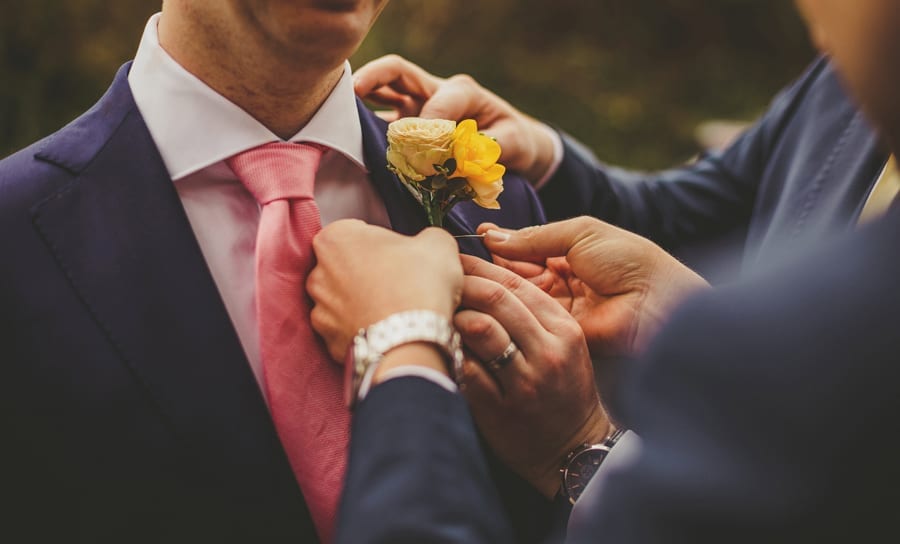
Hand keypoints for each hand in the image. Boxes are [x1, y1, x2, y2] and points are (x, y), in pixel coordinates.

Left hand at [308, 220, 462, 360]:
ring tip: (395, 308)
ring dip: (363, 301)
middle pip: (345, 266)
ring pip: (343, 300)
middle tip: (399, 280)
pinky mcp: (329, 342)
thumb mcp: (438, 244)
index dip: (381, 242)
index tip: (398, 253)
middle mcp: (318, 274)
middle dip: (367, 271)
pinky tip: (387, 328)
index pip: (355, 231)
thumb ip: (426, 237)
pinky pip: (347, 330)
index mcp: (336, 239)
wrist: (413, 343)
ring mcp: (320, 311)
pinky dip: (363, 329)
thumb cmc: (419, 289)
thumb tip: (428, 245)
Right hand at [354, 54, 556, 182]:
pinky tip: (349, 135)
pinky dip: (365, 123)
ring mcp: (418, 106)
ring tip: (339, 110)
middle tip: (353, 90)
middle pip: (398, 71)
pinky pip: (382, 118)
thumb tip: (458, 159)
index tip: (426, 158)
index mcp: (463, 91)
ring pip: (384, 90)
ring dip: (362, 97)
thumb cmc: (513, 140)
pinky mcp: (408, 123)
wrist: (513, 145)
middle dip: (374, 76)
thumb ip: (487, 149)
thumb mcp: (513, 143)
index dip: (431, 125)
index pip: (439, 99)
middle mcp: (435, 92)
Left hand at [455, 254, 609, 498]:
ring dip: (453, 314)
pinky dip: (450, 352)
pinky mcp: (502, 409)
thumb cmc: (563, 392)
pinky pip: (469, 369)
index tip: (454, 259)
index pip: (517, 284)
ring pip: (481, 329)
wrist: (575, 450)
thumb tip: (484, 278)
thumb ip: (532, 315)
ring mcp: (526, 382)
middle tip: (434, 278)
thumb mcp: (563, 346)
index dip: (481, 267)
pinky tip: (435, 345)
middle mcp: (548, 352)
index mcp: (564, 330)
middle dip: (462, 283)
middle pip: (497, 300)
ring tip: (432, 309)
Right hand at [479, 217, 709, 357]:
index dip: (498, 243)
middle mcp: (557, 281)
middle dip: (488, 264)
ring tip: (462, 274)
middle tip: (457, 259)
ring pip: (514, 295)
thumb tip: (492, 235)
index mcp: (566, 253)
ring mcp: (554, 308)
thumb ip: (535, 237)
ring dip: (490, 285)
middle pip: (514, 272)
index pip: (523, 248)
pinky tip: (479, 298)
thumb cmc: (628, 259)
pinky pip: (524, 319)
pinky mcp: (553, 331)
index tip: (470, 238)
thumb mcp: (580, 233)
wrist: (657, 301)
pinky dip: (503, 309)